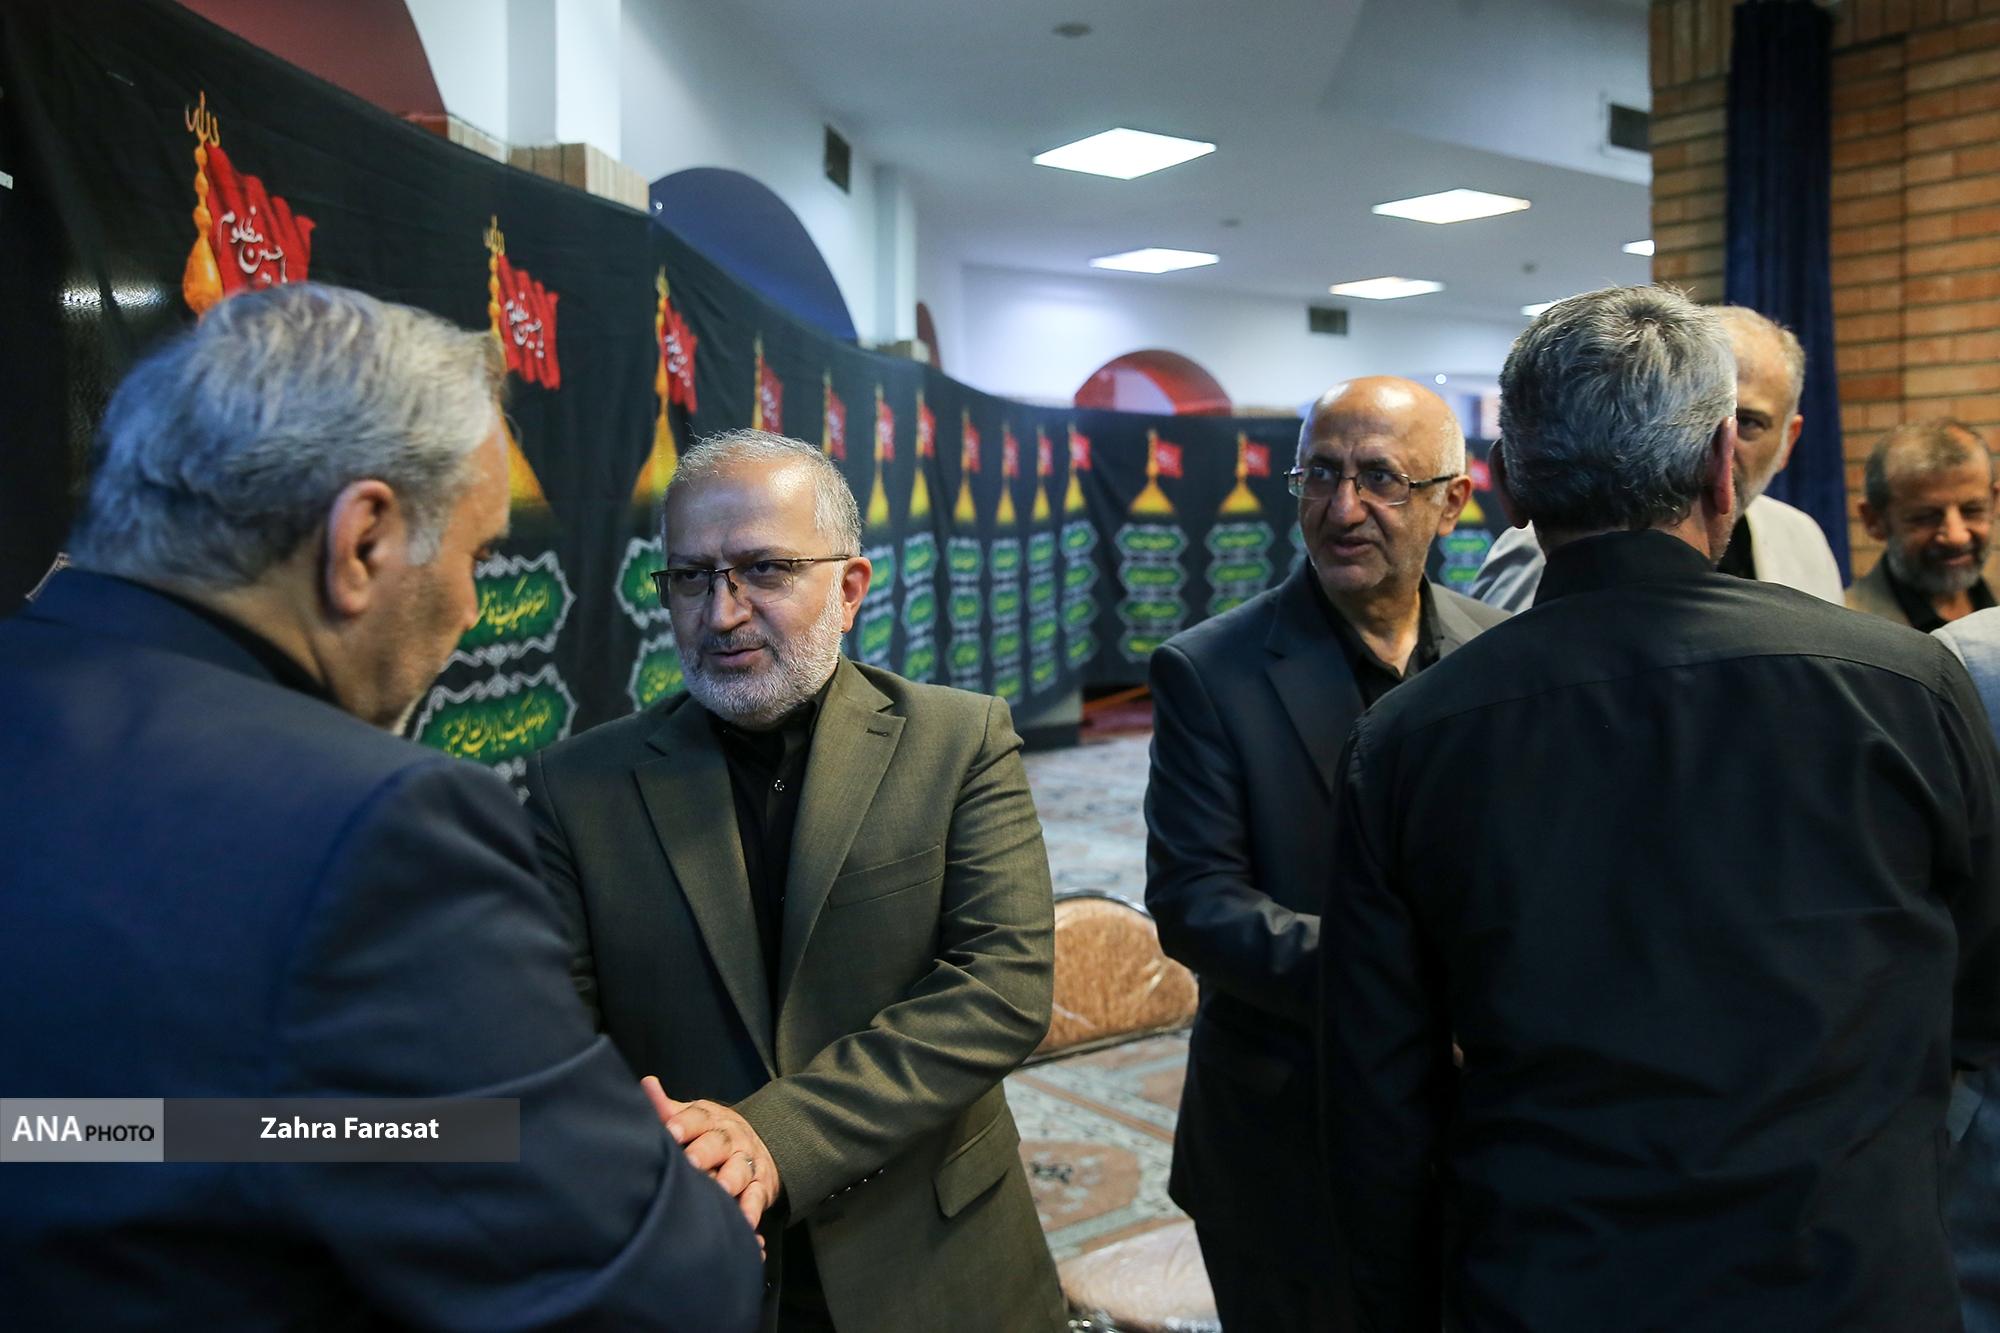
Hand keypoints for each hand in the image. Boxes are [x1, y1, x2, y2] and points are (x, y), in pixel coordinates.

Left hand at [640, 1078, 780, 1231]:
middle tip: (691, 1163)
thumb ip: (668, 1108)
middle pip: (718, 1143)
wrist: (757, 1146)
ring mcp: (747, 1162)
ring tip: (720, 1189)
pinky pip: (756, 1197)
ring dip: (731, 1179)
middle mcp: (731, 1138)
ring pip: (739, 1169)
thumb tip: (646, 1083)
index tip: (671, 1132)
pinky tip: (745, 1223)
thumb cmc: (711, 1134)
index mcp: (711, 1120)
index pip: (698, 1118)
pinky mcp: (760, 1186)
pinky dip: (751, 1210)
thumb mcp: (694, 1118)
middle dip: (705, 1153)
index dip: (684, 1124)